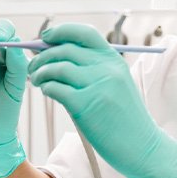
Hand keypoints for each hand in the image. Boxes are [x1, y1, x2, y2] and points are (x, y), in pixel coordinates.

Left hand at [28, 23, 176, 177]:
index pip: (84, 32)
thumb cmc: (124, 118)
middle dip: (42, 55)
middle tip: (34, 66)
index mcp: (113, 60)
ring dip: (41, 72)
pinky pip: (56, 88)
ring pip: (57, 68)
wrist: (142, 146)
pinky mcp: (86, 105)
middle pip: (65, 49)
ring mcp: (97, 86)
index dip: (61, 31)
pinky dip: (47, 88)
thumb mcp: (116, 84)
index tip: (46, 36)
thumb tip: (56, 55)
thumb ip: (93, 69)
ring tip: (38, 81)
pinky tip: (47, 92)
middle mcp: (106, 68)